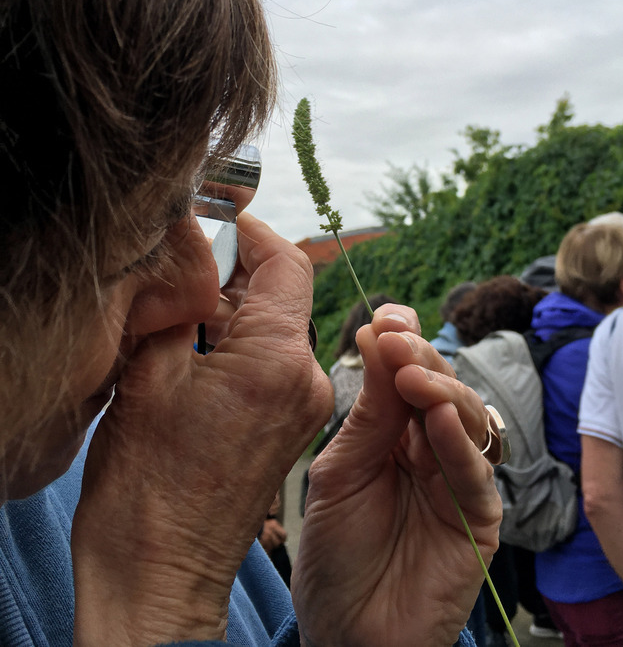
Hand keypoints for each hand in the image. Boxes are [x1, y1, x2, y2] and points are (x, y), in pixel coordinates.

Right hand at [72, 213, 332, 645]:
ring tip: (181, 311)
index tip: (216, 220)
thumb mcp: (149, 375)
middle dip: (236, 271)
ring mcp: (301, 406)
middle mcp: (304, 380)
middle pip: (285, 293)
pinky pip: (274, 362)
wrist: (161, 573)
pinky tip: (197, 348)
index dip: (251, 232)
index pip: (288, 263)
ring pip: (278, 327)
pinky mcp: (289, 426)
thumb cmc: (147, 489)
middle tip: (183, 265)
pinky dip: (242, 343)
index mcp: (277, 359)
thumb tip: (188, 249)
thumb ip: (177, 301)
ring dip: (236, 309)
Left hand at [293, 304, 501, 646]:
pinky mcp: (479, 520)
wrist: (346, 633)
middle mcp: (432, 449)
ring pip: (468, 420)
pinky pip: (476, 474)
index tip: (384, 316)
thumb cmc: (336, 552)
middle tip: (394, 338)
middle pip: (441, 388)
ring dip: (443, 391)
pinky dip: (461, 442)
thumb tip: (374, 333)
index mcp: (396, 432)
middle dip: (420, 358)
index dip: (402, 341)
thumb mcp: (341, 470)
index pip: (408, 373)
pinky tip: (443, 417)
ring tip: (413, 373)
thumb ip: (369, 412)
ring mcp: (458, 482)